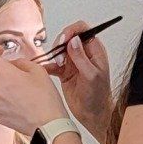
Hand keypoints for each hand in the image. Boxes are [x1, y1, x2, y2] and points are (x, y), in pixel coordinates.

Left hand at [0, 55, 66, 136]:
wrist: (47, 125)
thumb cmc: (45, 99)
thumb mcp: (38, 70)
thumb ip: (21, 62)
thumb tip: (13, 63)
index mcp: (2, 72)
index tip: (0, 52)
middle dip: (6, 72)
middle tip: (22, 78)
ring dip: (6, 87)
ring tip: (23, 94)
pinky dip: (6, 100)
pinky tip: (20, 104)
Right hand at [47, 23, 114, 143]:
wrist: (92, 114)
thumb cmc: (98, 96)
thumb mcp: (92, 75)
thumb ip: (82, 57)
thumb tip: (74, 40)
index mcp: (94, 50)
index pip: (82, 29)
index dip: (71, 31)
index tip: (64, 40)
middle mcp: (83, 54)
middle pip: (67, 37)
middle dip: (60, 44)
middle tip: (60, 58)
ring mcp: (73, 62)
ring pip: (59, 50)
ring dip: (54, 55)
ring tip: (57, 65)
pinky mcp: (64, 72)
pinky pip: (52, 64)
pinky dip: (47, 66)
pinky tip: (44, 69)